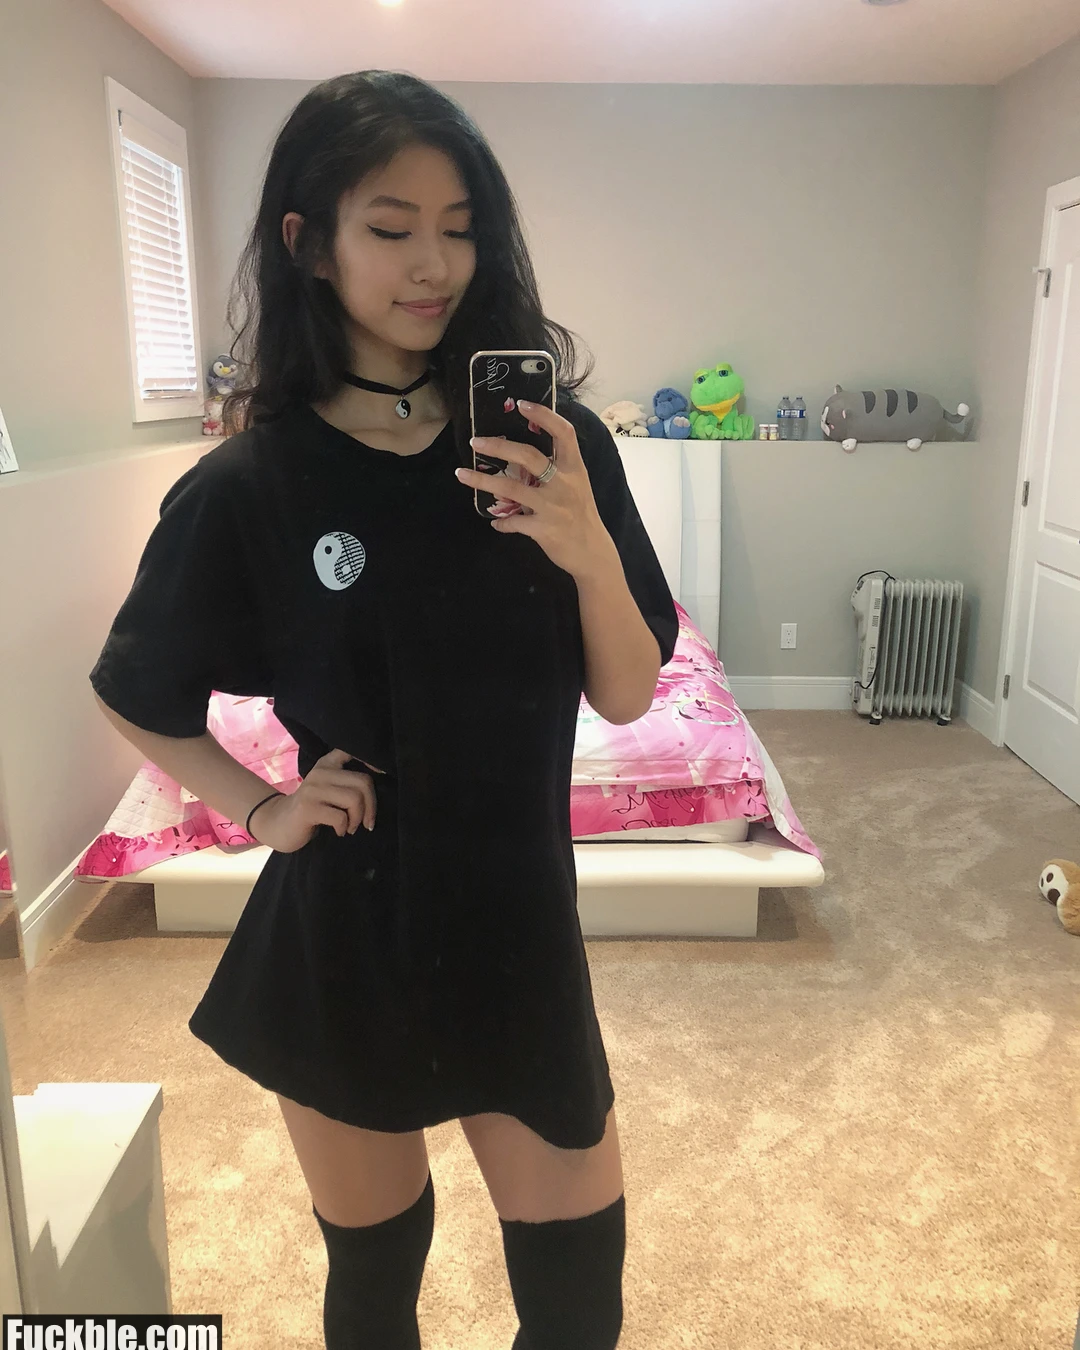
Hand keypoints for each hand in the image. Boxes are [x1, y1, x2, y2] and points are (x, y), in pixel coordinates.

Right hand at [249, 748, 378, 852]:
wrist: (279, 825)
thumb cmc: (313, 809)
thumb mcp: (329, 789)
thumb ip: (348, 782)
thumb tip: (380, 785)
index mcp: (328, 763)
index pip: (352, 751)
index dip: (373, 761)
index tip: (385, 774)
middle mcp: (321, 772)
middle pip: (363, 782)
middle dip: (371, 807)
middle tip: (366, 822)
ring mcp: (313, 789)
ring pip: (354, 799)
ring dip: (357, 819)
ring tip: (350, 827)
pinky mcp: (307, 808)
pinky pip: (340, 817)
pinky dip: (343, 828)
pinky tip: (338, 831)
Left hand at [455, 399, 615, 579]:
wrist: (592, 552)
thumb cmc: (581, 514)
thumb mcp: (577, 485)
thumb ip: (557, 468)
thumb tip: (523, 453)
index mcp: (574, 468)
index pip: (564, 433)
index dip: (544, 416)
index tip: (523, 404)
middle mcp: (564, 483)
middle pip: (528, 456)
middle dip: (498, 447)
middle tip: (476, 441)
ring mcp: (553, 507)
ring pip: (511, 488)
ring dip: (482, 481)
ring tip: (461, 474)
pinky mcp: (543, 529)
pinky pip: (514, 522)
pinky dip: (501, 522)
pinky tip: (495, 522)